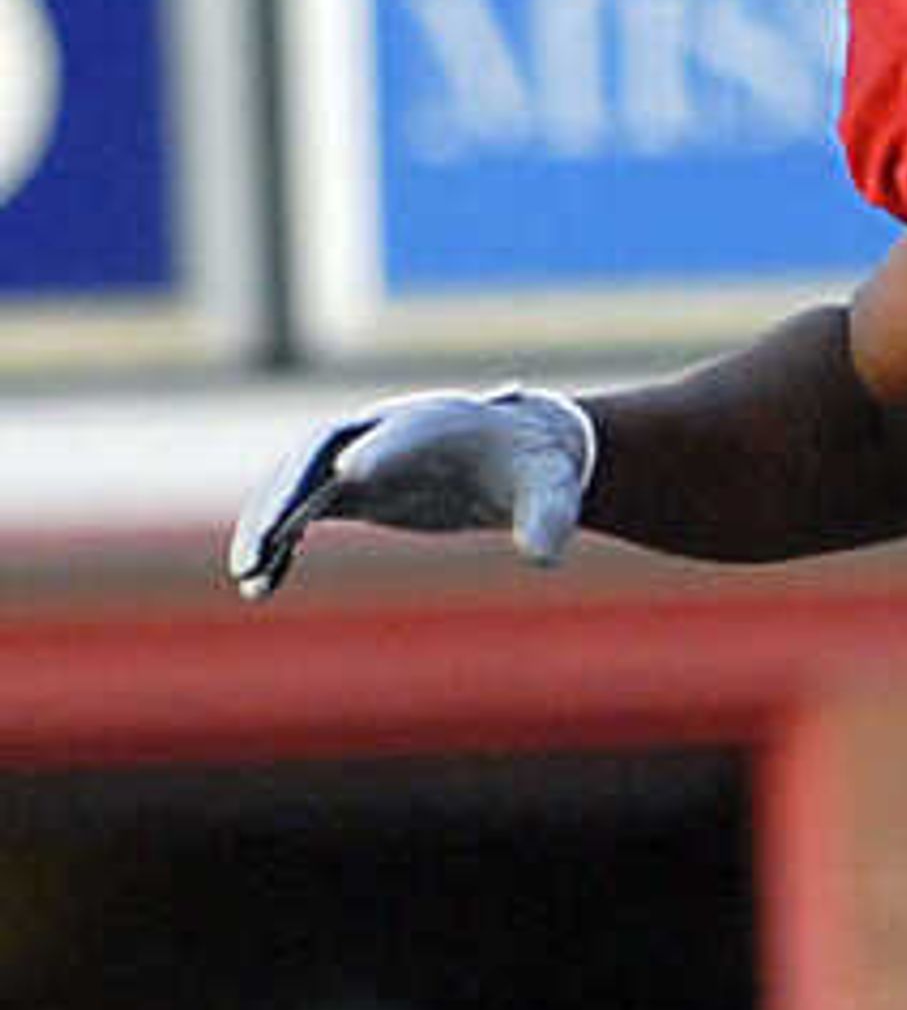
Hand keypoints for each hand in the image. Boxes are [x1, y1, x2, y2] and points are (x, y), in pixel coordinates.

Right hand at [227, 385, 594, 603]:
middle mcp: (386, 433)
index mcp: (438, 425)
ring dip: (267, 526)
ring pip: (296, 484)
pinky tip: (262, 584)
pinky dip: (279, 543)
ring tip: (249, 577)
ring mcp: (363, 459)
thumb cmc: (539, 469)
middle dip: (286, 494)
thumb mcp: (554, 492)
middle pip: (318, 454)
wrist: (522, 455)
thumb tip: (543, 556)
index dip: (378, 453)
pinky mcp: (355, 490)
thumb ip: (549, 519)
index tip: (351, 476)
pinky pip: (302, 511)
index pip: (397, 435)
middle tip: (262, 543)